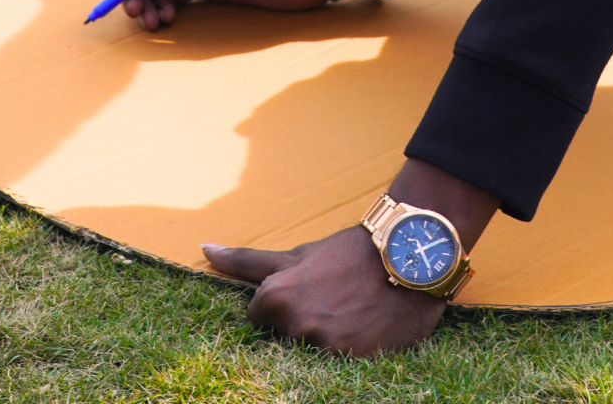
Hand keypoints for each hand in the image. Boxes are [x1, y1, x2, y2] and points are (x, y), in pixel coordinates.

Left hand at [200, 159, 497, 354]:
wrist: (409, 256)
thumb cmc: (347, 251)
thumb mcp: (296, 253)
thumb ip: (246, 261)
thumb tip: (204, 248)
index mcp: (276, 298)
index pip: (258, 316)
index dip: (280, 302)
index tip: (304, 289)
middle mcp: (296, 327)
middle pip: (283, 337)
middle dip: (300, 322)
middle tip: (330, 299)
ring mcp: (324, 349)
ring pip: (309, 351)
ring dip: (324, 337)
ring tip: (349, 312)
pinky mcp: (353, 363)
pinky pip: (337, 365)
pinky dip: (347, 349)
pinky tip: (363, 327)